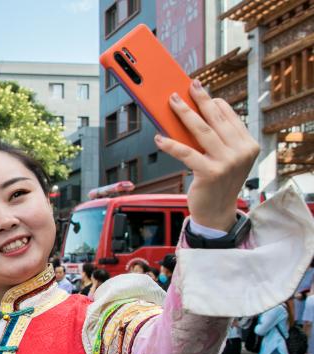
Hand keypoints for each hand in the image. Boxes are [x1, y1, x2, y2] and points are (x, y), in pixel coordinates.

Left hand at [155, 80, 259, 231]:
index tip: (198, 89)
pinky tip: (159, 138)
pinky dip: (171, 145)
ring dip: (184, 113)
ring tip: (172, 102)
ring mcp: (228, 162)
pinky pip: (187, 153)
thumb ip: (216, 138)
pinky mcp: (210, 173)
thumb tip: (192, 114)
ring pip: (202, 130)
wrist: (217, 212)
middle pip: (216, 118)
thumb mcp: (223, 158)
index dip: (212, 101)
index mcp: (248, 144)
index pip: (229, 115)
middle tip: (186, 87)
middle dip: (199, 99)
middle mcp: (241, 151)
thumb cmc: (217, 182)